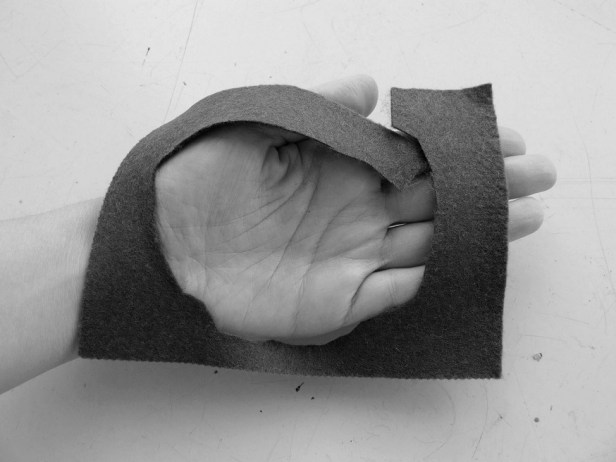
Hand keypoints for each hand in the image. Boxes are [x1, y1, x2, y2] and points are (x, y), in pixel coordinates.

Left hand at [155, 75, 555, 344]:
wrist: (161, 244)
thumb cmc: (200, 176)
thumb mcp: (254, 123)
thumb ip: (316, 106)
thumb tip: (372, 85)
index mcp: (338, 167)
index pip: (413, 156)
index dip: (458, 148)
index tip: (503, 139)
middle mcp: (353, 211)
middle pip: (432, 199)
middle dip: (484, 187)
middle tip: (537, 177)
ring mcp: (349, 258)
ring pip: (426, 243)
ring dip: (474, 231)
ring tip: (525, 217)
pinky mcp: (338, 301)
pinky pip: (396, 291)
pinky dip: (433, 278)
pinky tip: (471, 263)